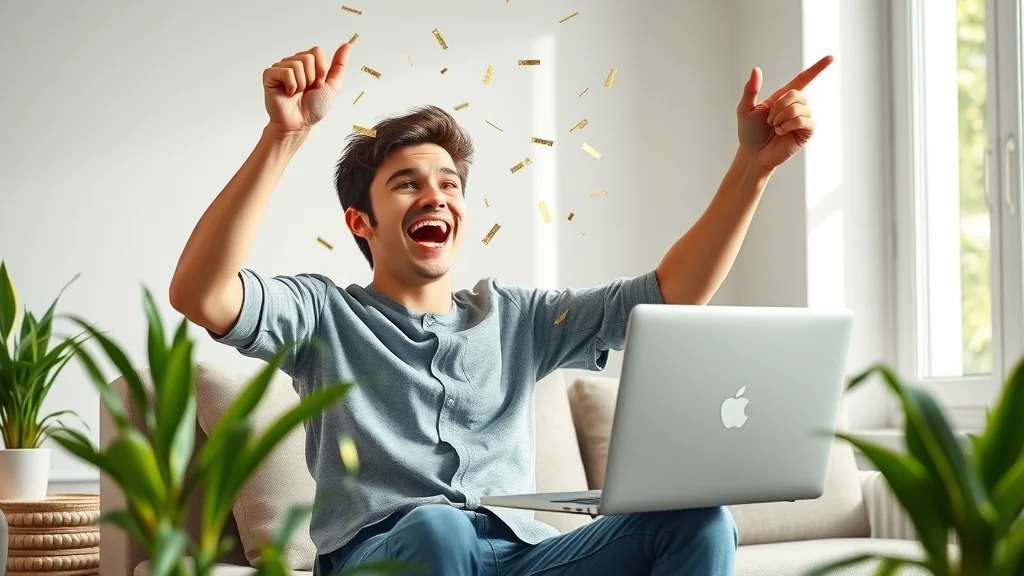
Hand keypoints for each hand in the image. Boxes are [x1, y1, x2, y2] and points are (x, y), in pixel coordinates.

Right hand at [263, 44, 351, 134]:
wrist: (300, 123)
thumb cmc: (314, 107)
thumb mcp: (332, 85)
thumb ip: (339, 64)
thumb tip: (348, 45)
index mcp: (307, 64)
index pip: (316, 51)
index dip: (321, 70)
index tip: (319, 85)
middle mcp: (293, 63)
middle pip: (308, 57)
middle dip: (313, 78)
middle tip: (307, 90)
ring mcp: (281, 68)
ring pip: (297, 65)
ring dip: (302, 84)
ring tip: (297, 93)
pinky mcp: (270, 75)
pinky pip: (285, 72)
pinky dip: (291, 85)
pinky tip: (288, 93)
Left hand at [736, 55, 833, 171]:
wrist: (752, 154)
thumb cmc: (749, 133)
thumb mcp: (745, 109)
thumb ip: (750, 89)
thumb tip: (756, 69)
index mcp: (783, 98)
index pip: (803, 79)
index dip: (817, 68)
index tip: (831, 57)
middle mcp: (796, 106)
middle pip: (796, 94)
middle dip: (779, 107)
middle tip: (769, 120)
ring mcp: (802, 119)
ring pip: (800, 108)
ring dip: (782, 117)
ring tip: (774, 128)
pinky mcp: (806, 132)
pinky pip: (804, 120)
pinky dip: (789, 125)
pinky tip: (781, 132)